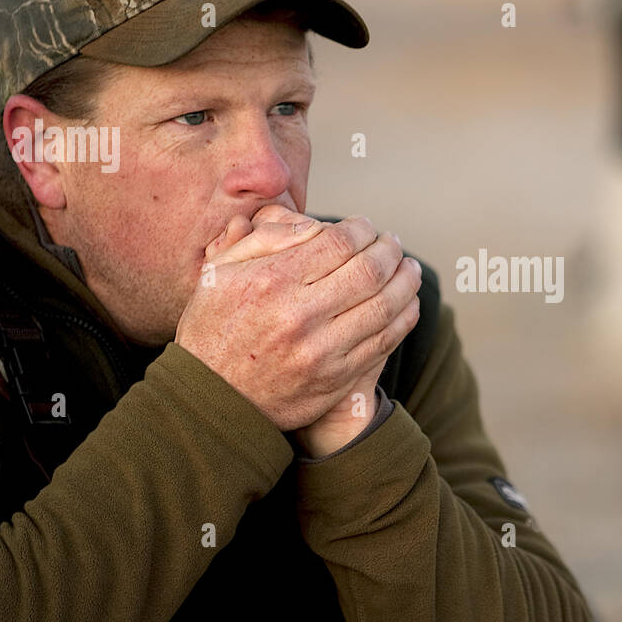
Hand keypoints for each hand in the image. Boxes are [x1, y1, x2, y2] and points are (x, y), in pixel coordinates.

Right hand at [175, 205, 422, 433]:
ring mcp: (322, 351)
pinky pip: (384, 341)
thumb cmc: (213, 327)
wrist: (212, 397)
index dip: (361, 229)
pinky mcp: (336, 378)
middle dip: (389, 250)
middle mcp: (300, 315)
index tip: (366, 226)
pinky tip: (408, 302)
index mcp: (272, 281)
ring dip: (406, 281)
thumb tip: (312, 224)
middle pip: (369, 271)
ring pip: (385, 306)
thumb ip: (264, 240)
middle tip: (392, 242)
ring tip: (410, 268)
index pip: (338, 243)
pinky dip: (404, 317)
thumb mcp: (219, 273)